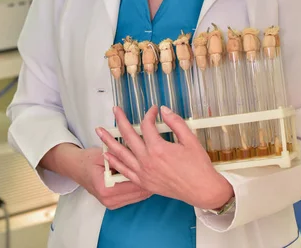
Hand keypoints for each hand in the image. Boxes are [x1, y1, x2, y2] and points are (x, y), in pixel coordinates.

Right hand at [41, 144, 151, 209]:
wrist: (76, 168)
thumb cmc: (88, 159)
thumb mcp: (103, 153)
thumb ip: (119, 155)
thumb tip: (138, 150)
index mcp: (106, 188)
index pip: (134, 183)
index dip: (148, 172)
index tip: (159, 163)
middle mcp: (109, 200)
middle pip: (139, 192)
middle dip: (152, 180)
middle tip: (163, 167)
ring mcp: (112, 204)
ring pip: (139, 196)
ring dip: (148, 184)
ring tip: (159, 172)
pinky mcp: (114, 204)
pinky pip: (134, 197)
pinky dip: (141, 188)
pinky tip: (149, 178)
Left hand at [96, 106, 233, 210]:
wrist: (202, 190)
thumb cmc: (198, 165)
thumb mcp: (190, 139)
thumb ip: (175, 122)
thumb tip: (163, 109)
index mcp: (158, 148)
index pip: (147, 125)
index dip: (149, 114)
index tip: (154, 109)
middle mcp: (147, 160)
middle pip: (128, 136)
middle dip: (121, 120)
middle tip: (115, 109)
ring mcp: (143, 173)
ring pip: (121, 154)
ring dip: (109, 140)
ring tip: (99, 131)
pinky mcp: (144, 182)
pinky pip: (124, 170)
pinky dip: (115, 161)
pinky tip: (108, 154)